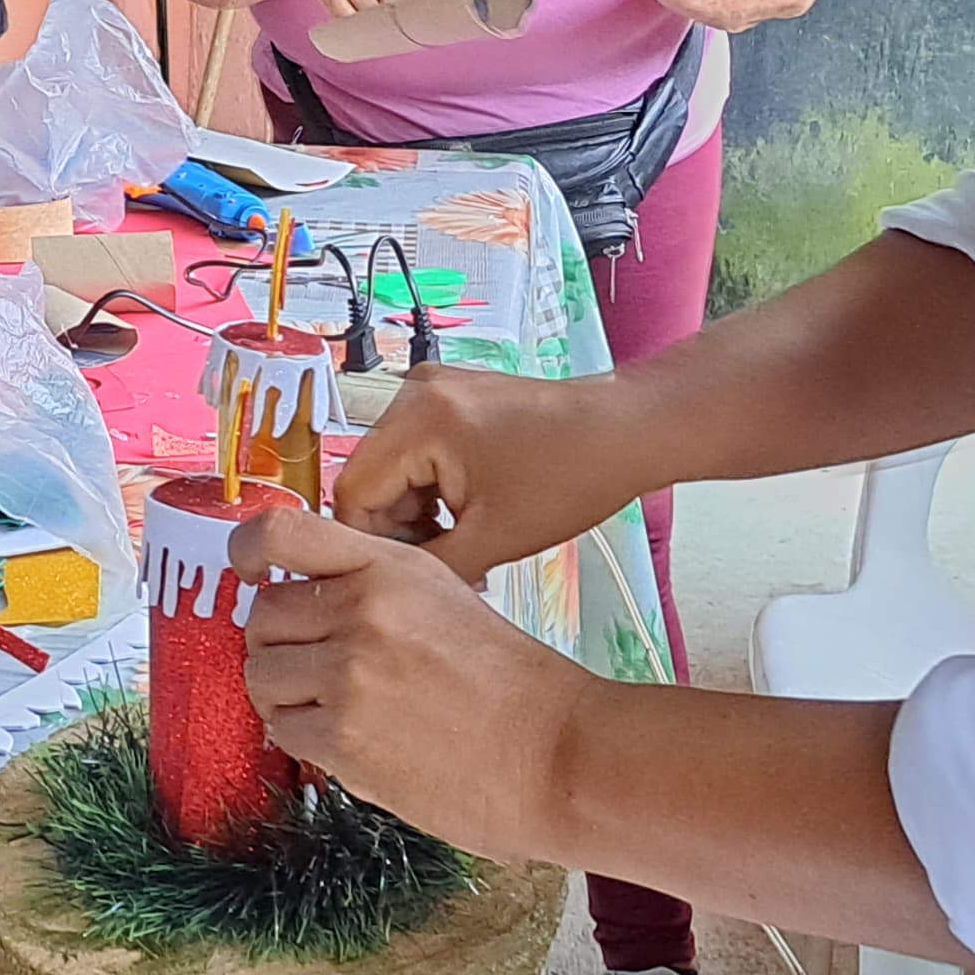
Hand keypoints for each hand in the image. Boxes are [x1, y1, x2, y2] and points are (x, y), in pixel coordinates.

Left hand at [241, 508, 581, 864]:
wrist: (556, 754)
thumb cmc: (511, 682)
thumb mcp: (444, 596)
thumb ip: (372, 586)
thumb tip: (306, 596)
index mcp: (388, 567)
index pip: (281, 533)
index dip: (246, 549)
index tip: (246, 570)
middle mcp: (361, 611)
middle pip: (262, 615)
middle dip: (278, 643)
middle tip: (314, 667)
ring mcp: (349, 676)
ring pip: (261, 676)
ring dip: (284, 695)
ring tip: (333, 708)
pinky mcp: (344, 740)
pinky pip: (283, 730)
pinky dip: (305, 738)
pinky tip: (348, 741)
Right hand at [327, 363, 631, 581]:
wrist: (623, 432)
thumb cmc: (572, 477)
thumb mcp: (493, 539)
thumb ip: (428, 565)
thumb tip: (385, 585)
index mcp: (418, 420)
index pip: (351, 491)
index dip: (369, 543)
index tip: (398, 576)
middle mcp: (414, 393)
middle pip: (370, 477)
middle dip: (398, 528)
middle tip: (440, 566)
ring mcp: (433, 390)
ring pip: (393, 468)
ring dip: (416, 511)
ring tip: (461, 544)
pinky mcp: (451, 397)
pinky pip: (417, 451)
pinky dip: (432, 488)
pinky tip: (466, 515)